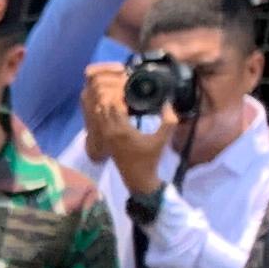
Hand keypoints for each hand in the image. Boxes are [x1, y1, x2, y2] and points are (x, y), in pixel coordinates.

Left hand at [79, 64, 166, 196]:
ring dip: (107, 103)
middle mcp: (110, 131)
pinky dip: (105, 112)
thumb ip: (169, 120)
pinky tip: (119, 109)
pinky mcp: (104, 138)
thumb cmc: (150, 158)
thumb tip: (168, 102)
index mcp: (122, 129)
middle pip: (103, 105)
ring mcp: (105, 135)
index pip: (113, 103)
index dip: (120, 93)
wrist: (137, 178)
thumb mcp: (163, 139)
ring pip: (99, 112)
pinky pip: (99, 119)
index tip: (131, 89)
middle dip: (112, 95)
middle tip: (126, 90)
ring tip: (122, 97)